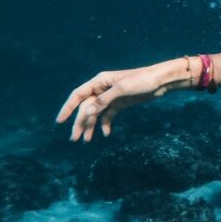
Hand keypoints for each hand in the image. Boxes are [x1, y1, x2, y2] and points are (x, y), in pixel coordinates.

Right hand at [55, 59, 187, 141]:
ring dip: (91, 126)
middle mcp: (102, 89)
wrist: (161, 81)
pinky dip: (106, 124)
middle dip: (79, 123)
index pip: (78, 95)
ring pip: (96, 113)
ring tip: (86, 140)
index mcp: (99, 82)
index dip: (67, 108)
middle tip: (74, 139)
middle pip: (86, 107)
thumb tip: (86, 113)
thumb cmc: (142, 81)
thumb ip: (103, 101)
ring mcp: (111, 97)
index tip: (60, 121)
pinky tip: (106, 134)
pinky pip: (108, 115)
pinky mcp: (120, 103)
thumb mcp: (122, 90)